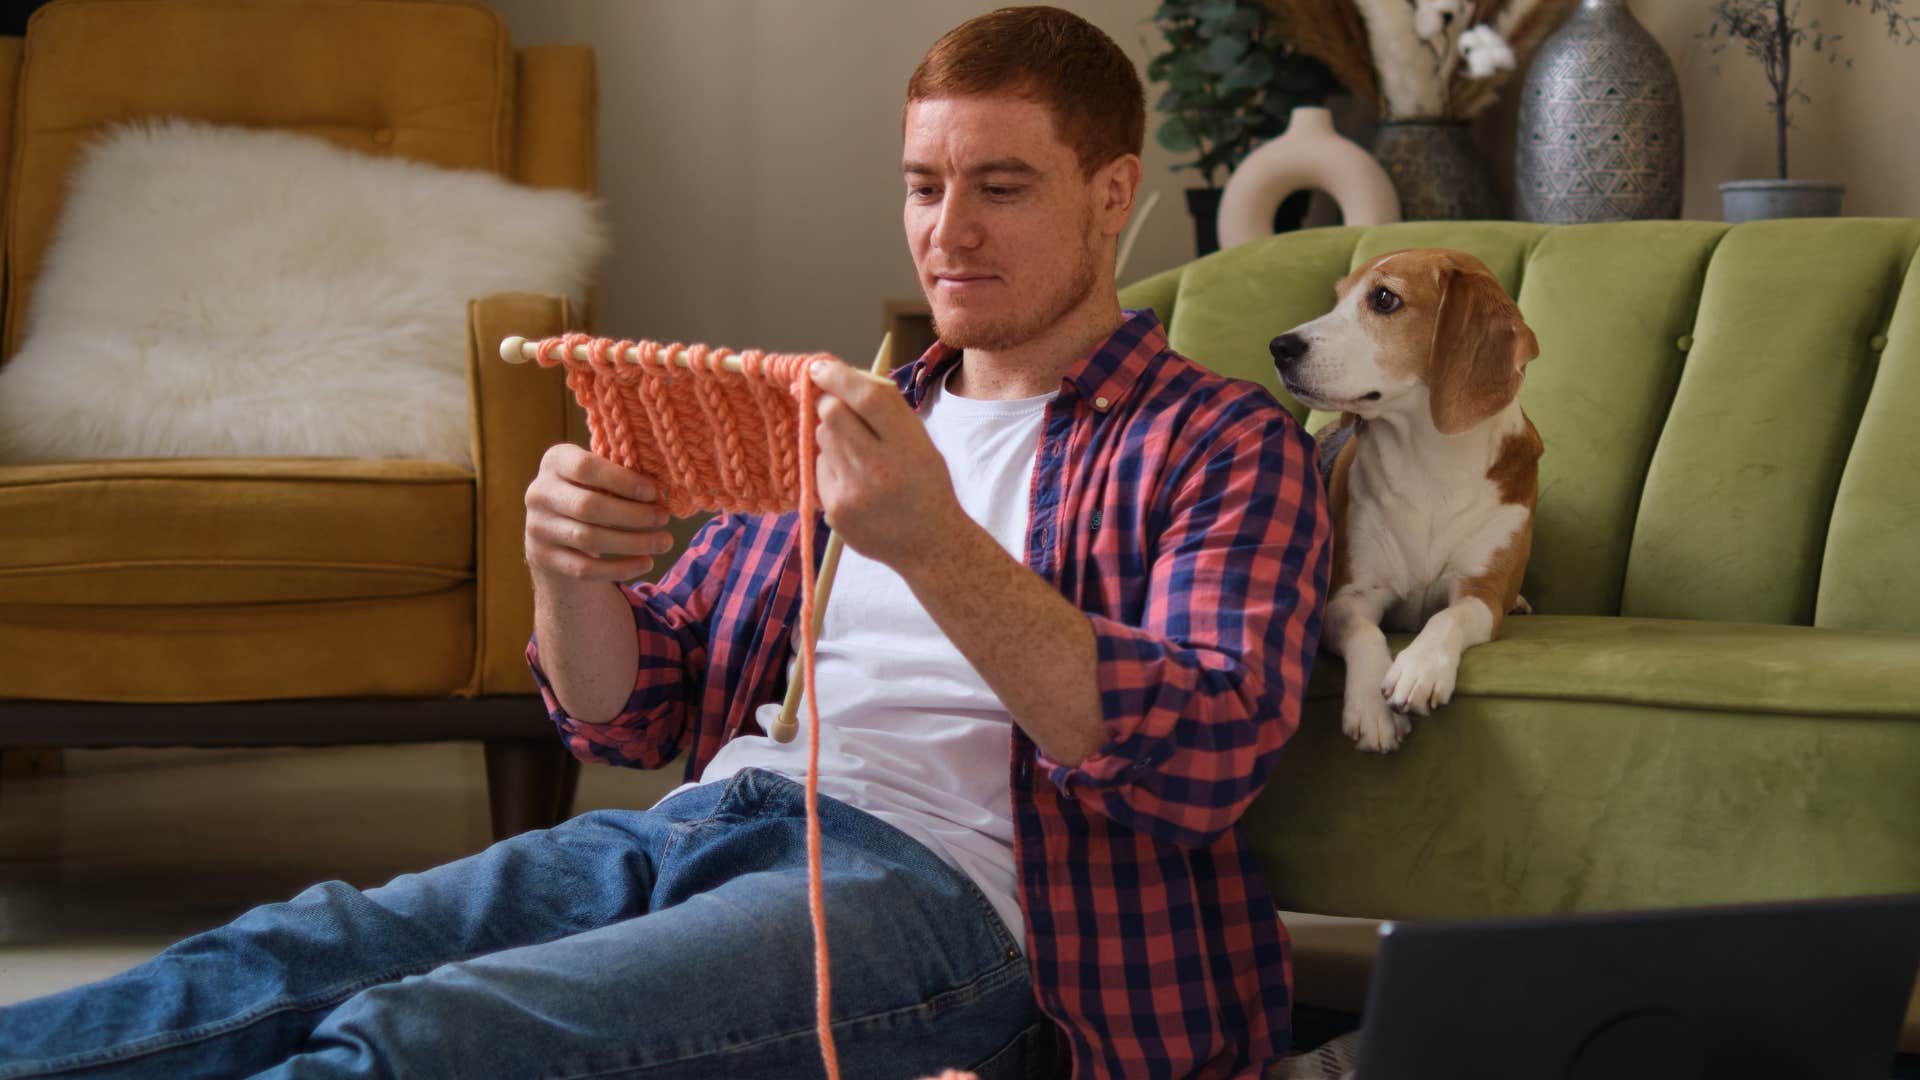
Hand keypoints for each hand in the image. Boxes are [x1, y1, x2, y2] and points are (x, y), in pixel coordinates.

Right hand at [523, 444, 676, 584]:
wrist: (554, 528)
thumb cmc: (589, 491)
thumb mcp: (598, 476)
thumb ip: (621, 477)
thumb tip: (659, 493)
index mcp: (554, 461)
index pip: (585, 467)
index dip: (622, 480)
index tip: (653, 492)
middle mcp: (539, 493)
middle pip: (589, 507)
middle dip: (633, 515)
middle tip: (664, 518)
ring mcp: (537, 528)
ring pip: (589, 540)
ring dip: (633, 543)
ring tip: (664, 542)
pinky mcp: (543, 558)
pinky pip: (585, 569)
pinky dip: (621, 568)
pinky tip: (646, 563)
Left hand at [809, 360, 964, 573]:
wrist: (928, 544)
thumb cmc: (925, 484)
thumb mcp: (920, 441)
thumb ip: (886, 409)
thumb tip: (840, 375)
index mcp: (907, 446)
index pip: (865, 397)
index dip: (838, 376)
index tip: (819, 367)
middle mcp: (879, 468)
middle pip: (832, 414)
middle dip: (830, 404)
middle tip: (838, 408)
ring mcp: (853, 492)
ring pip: (822, 439)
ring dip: (834, 437)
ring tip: (859, 456)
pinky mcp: (834, 510)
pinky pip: (819, 468)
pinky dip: (832, 466)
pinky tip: (855, 481)